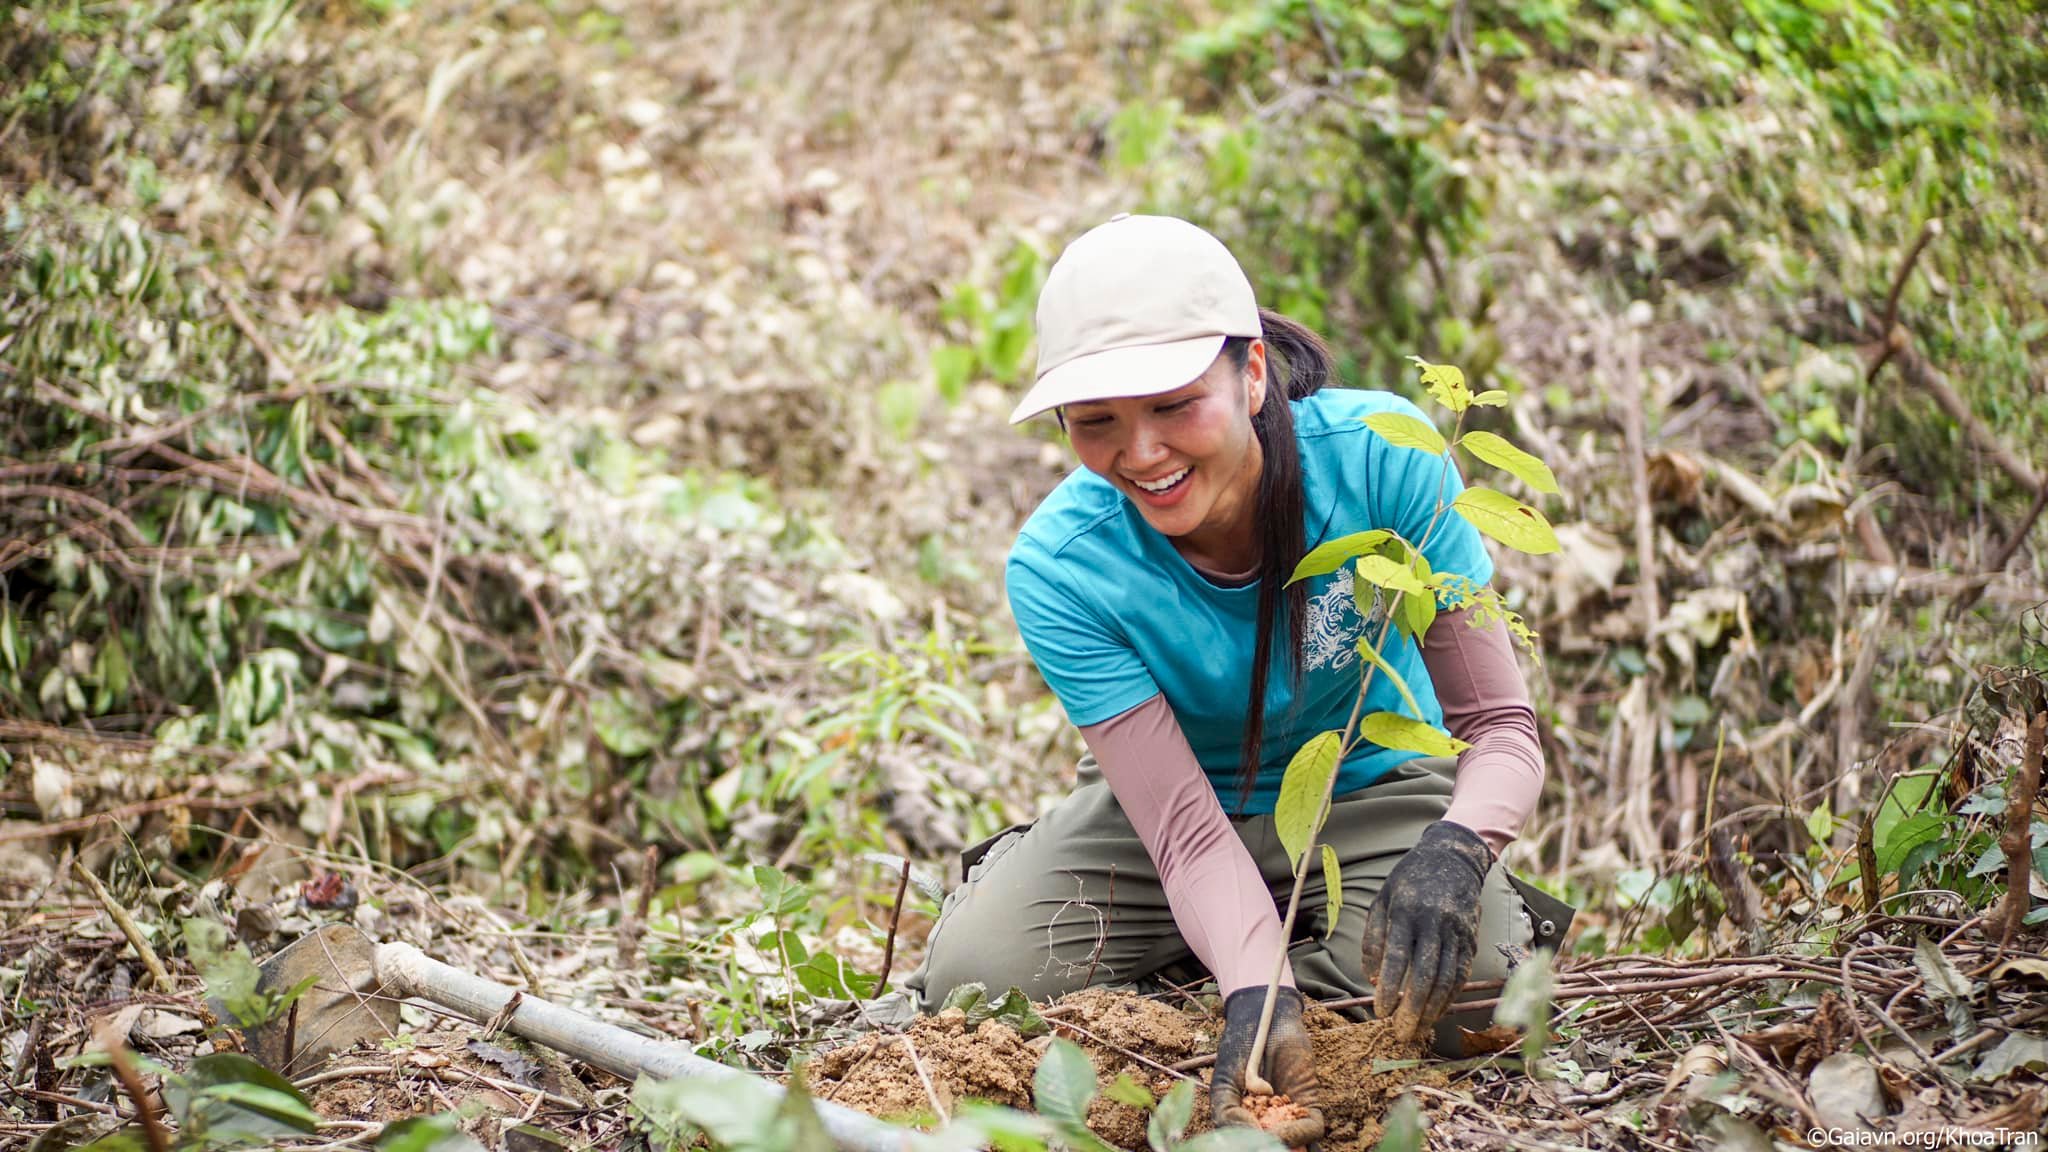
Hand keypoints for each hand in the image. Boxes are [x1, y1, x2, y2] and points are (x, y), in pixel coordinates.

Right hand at [1212, 986, 1324, 1148]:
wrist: (1263, 1018)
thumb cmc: (1239, 1048)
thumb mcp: (1225, 1083)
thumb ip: (1227, 1113)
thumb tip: (1250, 1137)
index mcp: (1242, 1121)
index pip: (1246, 1147)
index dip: (1249, 1149)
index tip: (1247, 1146)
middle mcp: (1267, 1122)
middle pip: (1271, 1148)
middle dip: (1268, 1150)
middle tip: (1264, 1147)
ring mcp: (1288, 1114)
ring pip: (1294, 1145)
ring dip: (1287, 1147)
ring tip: (1273, 1142)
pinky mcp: (1308, 1102)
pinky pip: (1312, 1128)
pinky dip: (1300, 1134)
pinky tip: (1285, 1130)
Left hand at [1362, 819, 1492, 1041]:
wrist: (1452, 859)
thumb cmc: (1409, 882)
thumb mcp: (1382, 900)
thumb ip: (1374, 939)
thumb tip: (1372, 978)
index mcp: (1407, 912)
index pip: (1398, 958)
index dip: (1390, 988)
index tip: (1380, 1011)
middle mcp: (1435, 923)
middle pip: (1426, 974)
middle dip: (1413, 1008)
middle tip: (1401, 1033)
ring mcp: (1457, 931)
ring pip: (1448, 979)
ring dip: (1433, 1010)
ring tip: (1418, 1029)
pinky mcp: (1471, 939)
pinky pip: (1462, 974)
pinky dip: (1450, 997)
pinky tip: (1437, 1012)